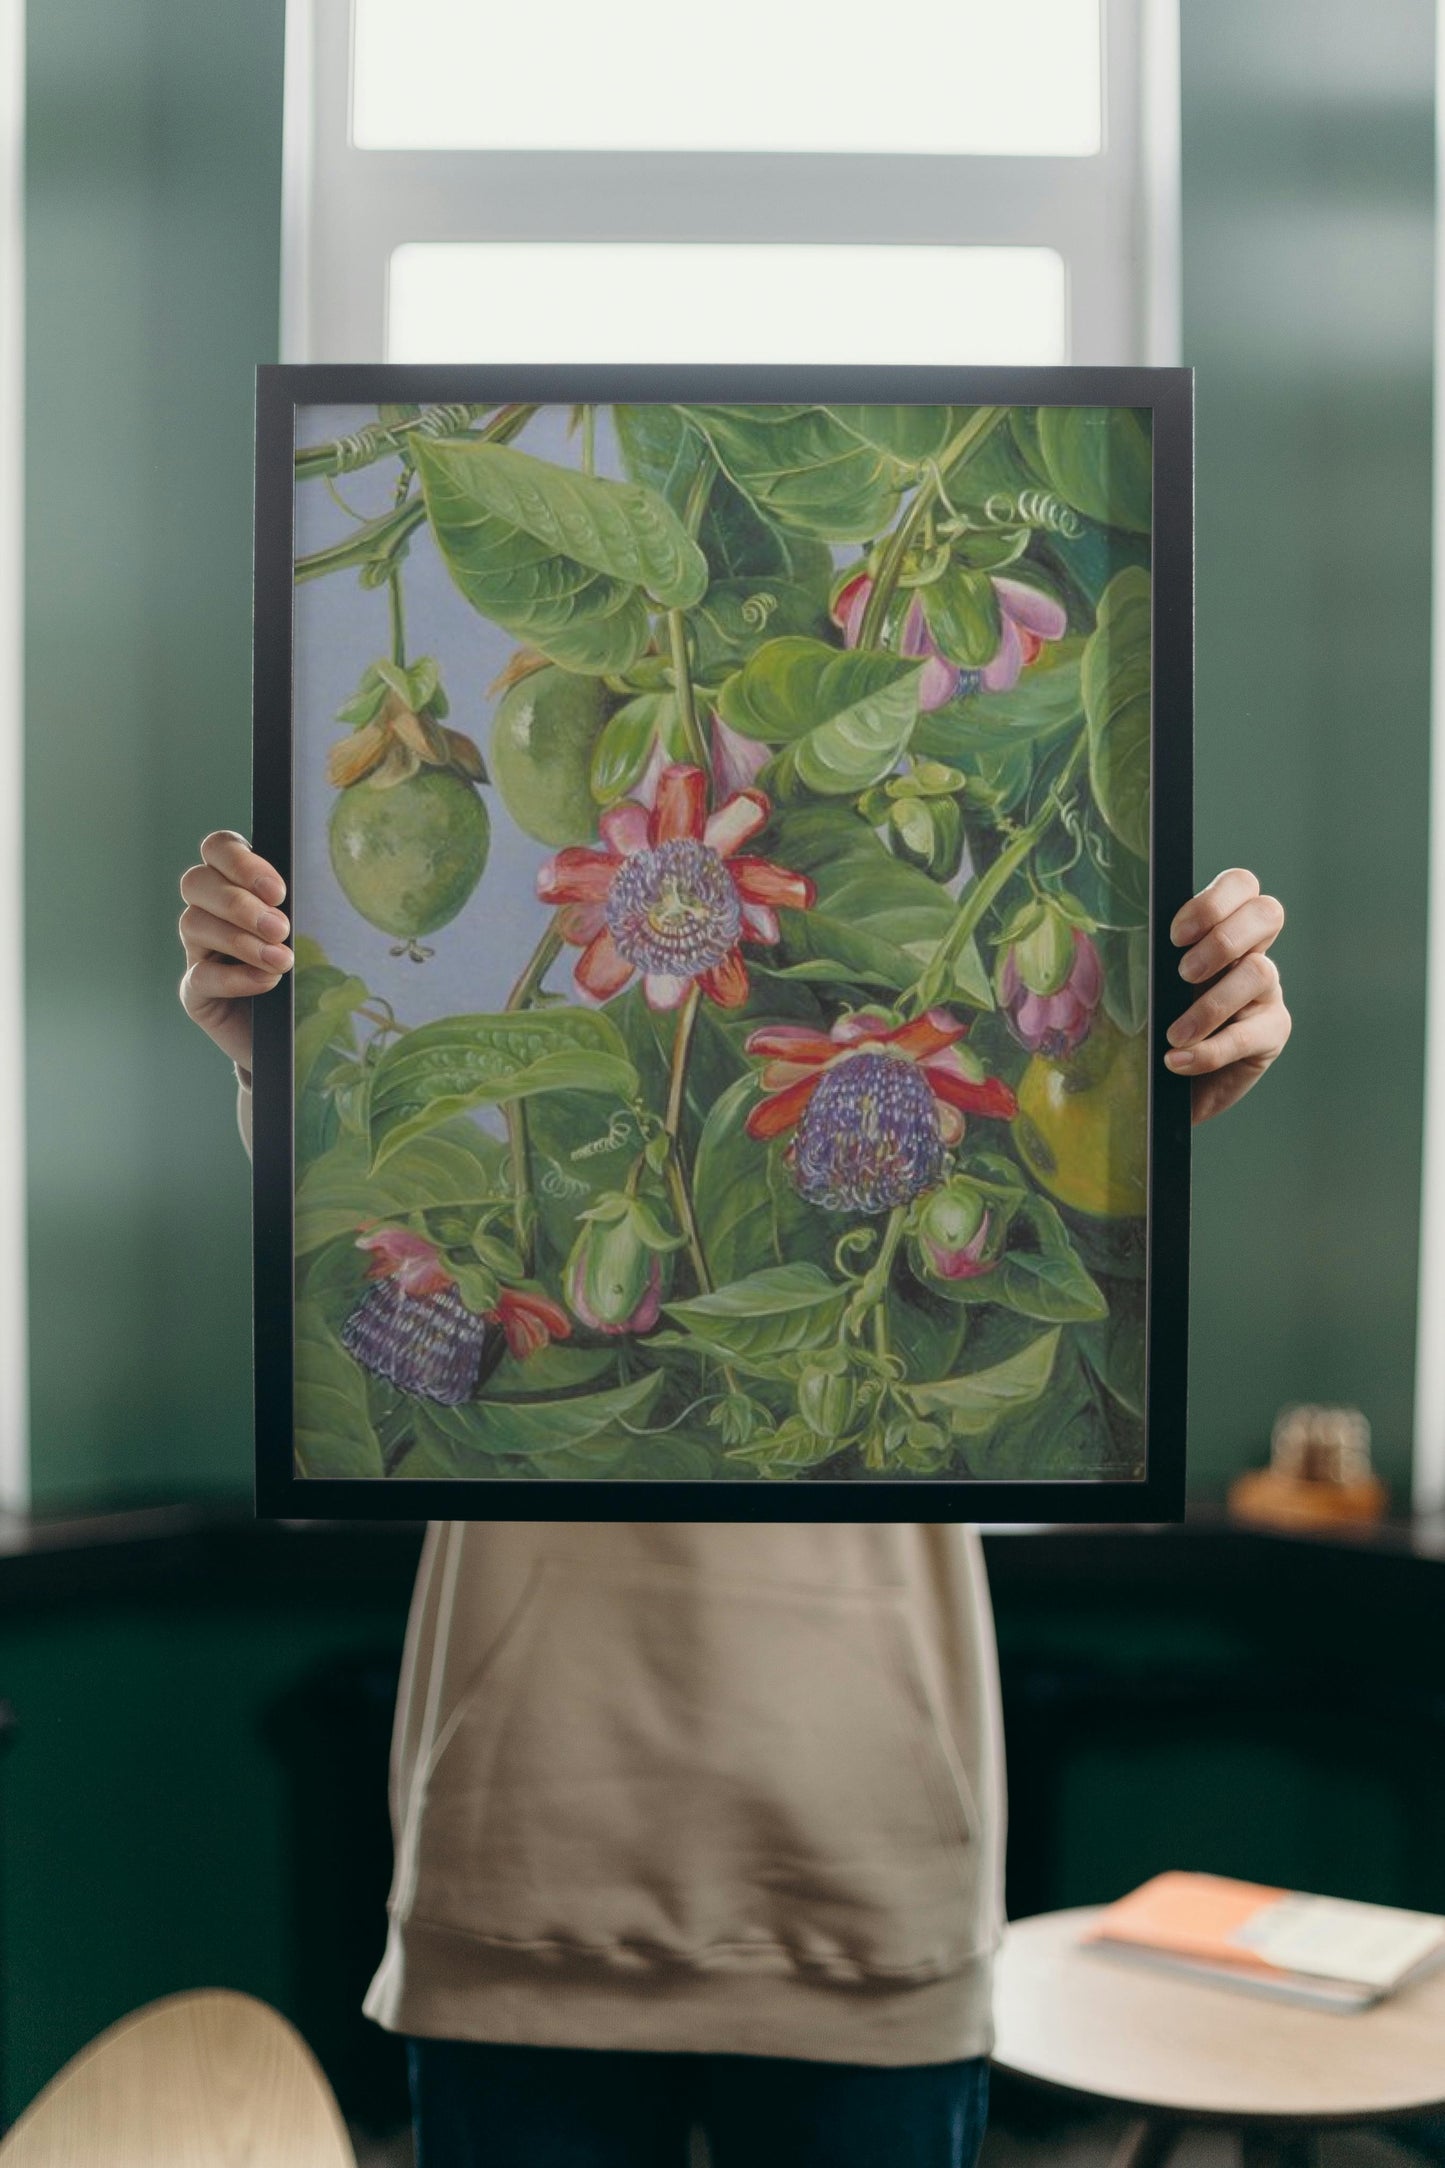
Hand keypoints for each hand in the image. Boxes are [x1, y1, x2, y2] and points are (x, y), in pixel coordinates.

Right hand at [178, 831, 291, 1074]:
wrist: (296, 1035)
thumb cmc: (305, 976)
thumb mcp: (309, 935)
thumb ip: (296, 910)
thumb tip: (294, 898)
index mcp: (236, 885)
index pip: (218, 848)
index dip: (240, 861)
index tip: (277, 891)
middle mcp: (209, 912)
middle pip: (197, 881)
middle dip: (239, 902)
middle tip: (280, 928)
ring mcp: (198, 951)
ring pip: (193, 924)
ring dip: (241, 940)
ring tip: (281, 961)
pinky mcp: (195, 992)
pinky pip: (200, 975)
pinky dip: (235, 978)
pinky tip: (265, 982)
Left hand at [1164, 869, 1289, 1123]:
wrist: (1164, 1085)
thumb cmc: (1149, 1025)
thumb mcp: (1146, 985)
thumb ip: (1150, 959)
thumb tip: (1118, 942)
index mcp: (1220, 928)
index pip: (1241, 885)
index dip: (1214, 902)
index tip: (1175, 936)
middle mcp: (1251, 951)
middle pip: (1267, 913)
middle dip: (1223, 940)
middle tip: (1183, 975)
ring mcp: (1266, 991)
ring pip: (1260, 972)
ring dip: (1211, 1005)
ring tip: (1173, 1034)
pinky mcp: (1272, 1032)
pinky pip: (1251, 1034)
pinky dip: (1210, 1050)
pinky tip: (1177, 1060)